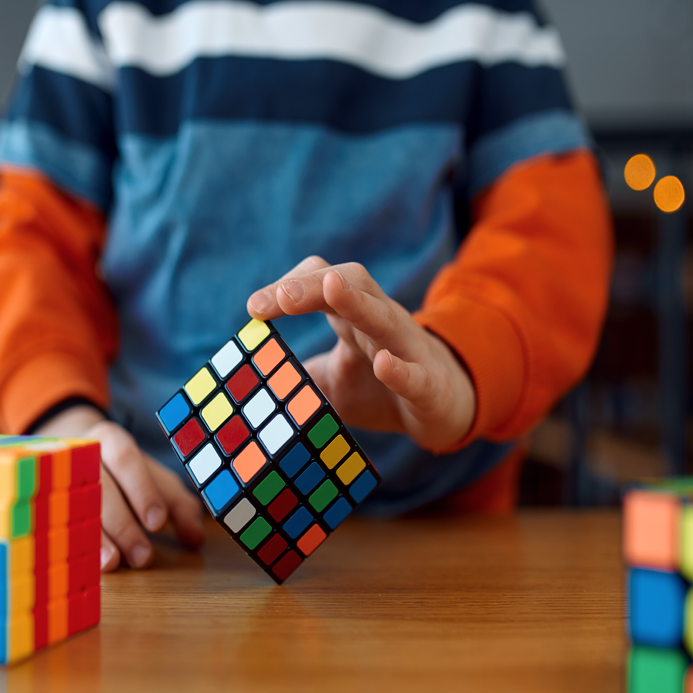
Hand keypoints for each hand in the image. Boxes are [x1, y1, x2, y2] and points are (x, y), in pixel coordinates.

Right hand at [35, 405, 204, 570]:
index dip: (141, 490)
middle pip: (100, 487)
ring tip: (112, 564)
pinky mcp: (41, 501)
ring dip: (95, 538)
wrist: (66, 452)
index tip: (157, 522)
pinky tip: (82, 563)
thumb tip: (195, 539)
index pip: (126, 460)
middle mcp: (79, 456)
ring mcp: (54, 478)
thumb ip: (178, 506)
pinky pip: (52, 523)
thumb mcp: (155, 480)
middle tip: (143, 557)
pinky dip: (68, 544)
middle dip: (123, 524)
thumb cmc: (122, 473)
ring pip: (72, 507)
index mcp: (111, 441)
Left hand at [247, 256, 476, 450]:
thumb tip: (249, 385)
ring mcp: (408, 350)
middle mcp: (381, 323)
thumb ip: (295, 379)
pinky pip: (418, 373)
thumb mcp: (330, 383)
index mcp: (353, 318)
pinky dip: (401, 369)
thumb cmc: (381, 389)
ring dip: (359, 302)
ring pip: (386, 317)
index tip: (254, 309)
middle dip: (314, 285)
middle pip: (352, 284)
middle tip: (279, 296)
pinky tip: (383, 364)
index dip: (288, 288)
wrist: (444, 409)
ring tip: (332, 290)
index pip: (322, 283)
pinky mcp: (430, 386)